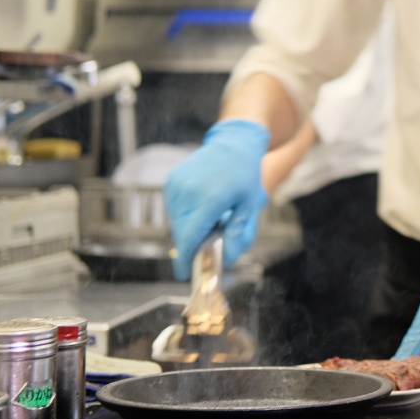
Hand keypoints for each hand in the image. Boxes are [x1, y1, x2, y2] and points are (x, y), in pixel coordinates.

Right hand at [164, 119, 270, 280]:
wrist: (234, 144)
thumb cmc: (246, 176)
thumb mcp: (249, 207)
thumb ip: (237, 235)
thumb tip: (226, 260)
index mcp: (210, 200)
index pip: (190, 238)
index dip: (186, 259)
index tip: (185, 274)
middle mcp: (188, 192)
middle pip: (182, 233)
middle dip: (192, 246)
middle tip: (207, 248)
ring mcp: (176, 185)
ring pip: (176, 223)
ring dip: (189, 230)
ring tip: (211, 219)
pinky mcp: (171, 181)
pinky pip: (173, 209)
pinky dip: (184, 216)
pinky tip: (202, 208)